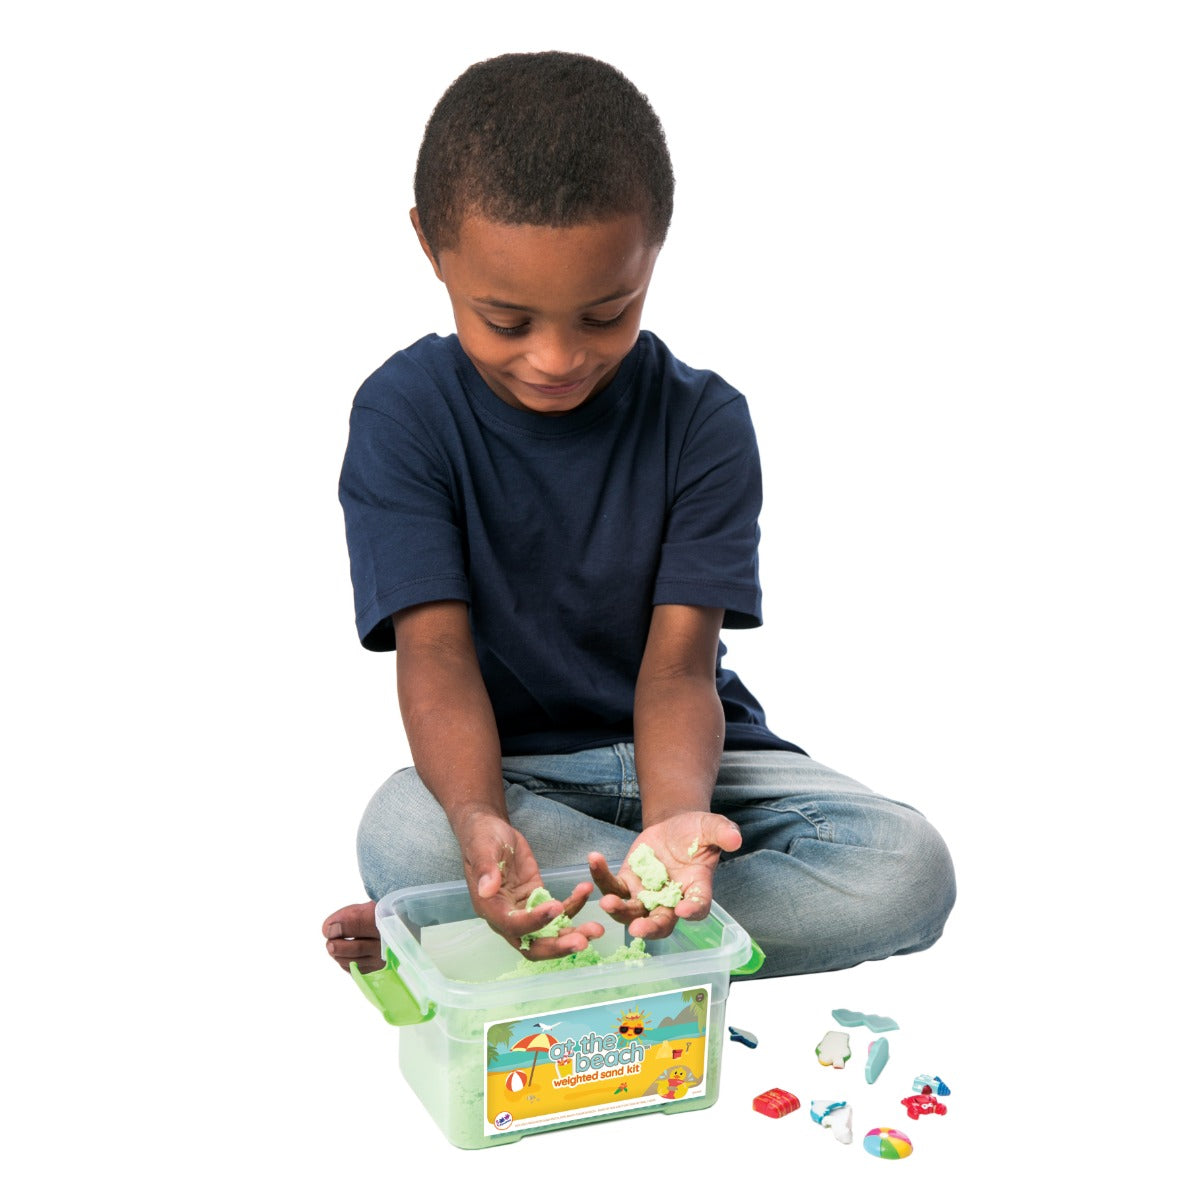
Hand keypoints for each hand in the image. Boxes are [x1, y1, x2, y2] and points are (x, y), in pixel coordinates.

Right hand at [458, 811, 603, 957]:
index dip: (534, 921)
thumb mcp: (483, 848)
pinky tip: (586, 890)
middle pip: (534, 943)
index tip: (556, 907)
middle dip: (558, 946)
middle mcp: (507, 917)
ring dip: (573, 933)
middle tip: (583, 940)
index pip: (513, 925)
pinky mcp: (539, 900)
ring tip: (597, 929)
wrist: (491, 830)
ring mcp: (525, 911)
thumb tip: (486, 889)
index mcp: (490, 908)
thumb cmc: (483, 838)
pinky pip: (560, 910)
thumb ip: (486, 869)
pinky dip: (574, 904)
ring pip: (550, 933)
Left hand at [588, 812, 741, 938]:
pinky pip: (612, 886)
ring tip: (607, 902)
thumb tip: (735, 838)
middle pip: (662, 921)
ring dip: (619, 910)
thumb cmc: (696, 832)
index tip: (684, 911)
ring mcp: (646, 895)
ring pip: (632, 911)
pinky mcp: (627, 883)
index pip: (697, 906)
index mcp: (696, 890)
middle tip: (638, 929)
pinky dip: (601, 877)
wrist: (673, 828)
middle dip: (650, 927)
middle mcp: (671, 901)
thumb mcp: (710, 827)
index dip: (692, 911)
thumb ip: (722, 832)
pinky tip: (594, 860)